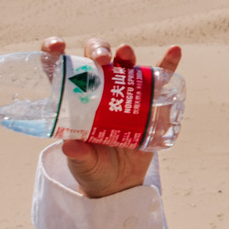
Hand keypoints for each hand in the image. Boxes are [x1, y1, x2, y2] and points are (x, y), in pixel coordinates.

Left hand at [46, 37, 179, 197]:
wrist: (120, 182)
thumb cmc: (93, 167)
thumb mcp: (83, 163)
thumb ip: (79, 155)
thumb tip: (71, 147)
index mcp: (75, 98)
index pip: (61, 68)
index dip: (55, 51)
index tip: (57, 47)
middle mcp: (99, 88)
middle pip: (96, 58)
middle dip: (98, 50)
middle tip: (102, 60)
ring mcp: (126, 91)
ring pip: (124, 62)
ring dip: (126, 53)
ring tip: (126, 54)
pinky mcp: (149, 99)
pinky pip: (160, 77)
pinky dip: (168, 64)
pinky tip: (173, 52)